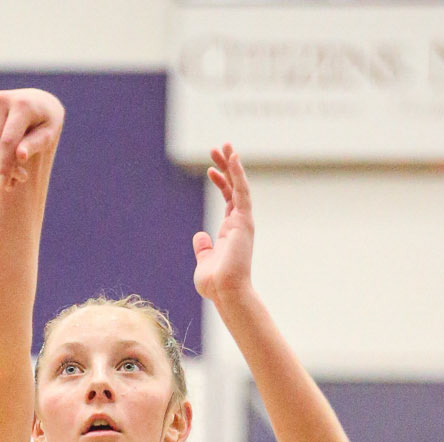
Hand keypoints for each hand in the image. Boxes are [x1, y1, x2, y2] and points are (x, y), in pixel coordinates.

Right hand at [0, 88, 63, 185]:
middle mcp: (2, 98)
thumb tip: (20, 156)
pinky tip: (5, 158)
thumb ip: (34, 144)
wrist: (38, 103)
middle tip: (14, 184)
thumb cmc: (46, 122)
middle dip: (4, 167)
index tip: (6, 185)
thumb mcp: (48, 134)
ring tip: (12, 176)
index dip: (6, 165)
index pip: (8, 141)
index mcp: (21, 104)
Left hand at [192, 143, 254, 304]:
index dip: (221, 181)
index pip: (229, 199)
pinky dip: (238, 174)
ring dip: (232, 165)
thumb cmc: (215, 283)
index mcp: (230, 230)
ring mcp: (243, 221)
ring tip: (224, 146)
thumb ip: (203, 247)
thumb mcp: (204, 261)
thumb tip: (200, 235)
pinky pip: (242, 192)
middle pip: (235, 187)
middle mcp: (239, 223)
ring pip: (239, 185)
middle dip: (227, 166)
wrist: (226, 292)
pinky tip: (233, 157)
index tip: (211, 168)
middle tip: (219, 148)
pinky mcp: (244, 221)